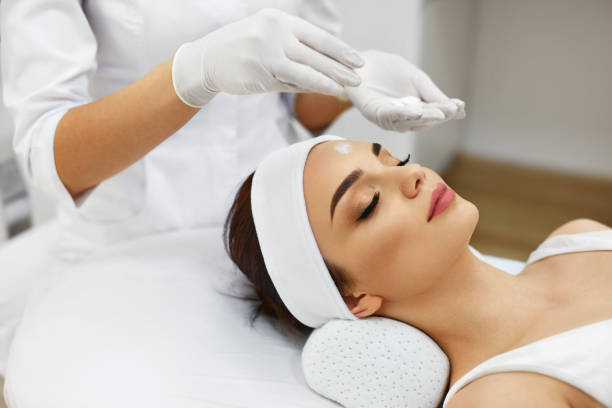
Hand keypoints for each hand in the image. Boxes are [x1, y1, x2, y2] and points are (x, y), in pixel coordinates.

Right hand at [172, 8, 363, 107]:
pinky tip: (332, 90)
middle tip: (361, 75)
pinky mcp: (263, 69)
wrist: (206, 60)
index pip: (317, 35)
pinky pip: (296, 79)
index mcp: (279, 20)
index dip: (340, 48)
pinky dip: (317, 85)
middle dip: (342, 64)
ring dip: (333, 76)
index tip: (357, 59)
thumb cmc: (239, 52)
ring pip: (309, 65)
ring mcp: (269, 49)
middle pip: (317, 50)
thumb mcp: (266, 40)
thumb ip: (292, 52)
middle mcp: (276, 31)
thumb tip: (322, 70)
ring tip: (351, 85)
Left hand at [343, 50, 464, 131]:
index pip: (434, 115)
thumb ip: (434, 95)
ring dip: (422, 117)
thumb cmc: (389, 70)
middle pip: (422, 121)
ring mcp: (387, 118)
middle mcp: (402, 119)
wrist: (363, 62)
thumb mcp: (417, 80)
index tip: (459, 107)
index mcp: (415, 111)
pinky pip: (389, 116)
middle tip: (448, 111)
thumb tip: (460, 110)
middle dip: (436, 116)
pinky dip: (402, 114)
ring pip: (408, 122)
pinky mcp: (373, 113)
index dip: (447, 112)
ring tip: (436, 113)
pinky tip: (415, 110)